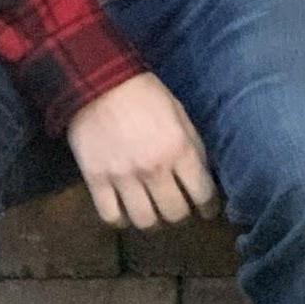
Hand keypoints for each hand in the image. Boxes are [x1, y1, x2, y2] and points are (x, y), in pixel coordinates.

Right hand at [65, 73, 221, 229]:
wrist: (99, 82)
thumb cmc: (145, 95)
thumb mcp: (180, 115)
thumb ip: (192, 147)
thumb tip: (203, 175)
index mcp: (180, 150)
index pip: (202, 194)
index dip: (208, 207)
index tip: (206, 210)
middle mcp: (154, 168)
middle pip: (174, 214)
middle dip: (180, 214)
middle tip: (176, 208)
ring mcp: (124, 177)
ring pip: (145, 221)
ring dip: (152, 221)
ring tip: (152, 213)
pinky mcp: (96, 179)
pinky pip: (111, 216)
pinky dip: (121, 220)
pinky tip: (125, 212)